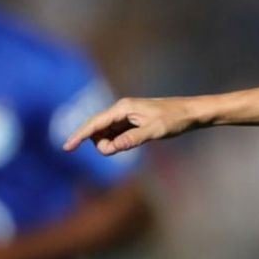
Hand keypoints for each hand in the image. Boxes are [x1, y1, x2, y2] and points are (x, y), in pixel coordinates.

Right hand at [62, 97, 200, 154]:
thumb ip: (131, 139)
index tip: (66, 148)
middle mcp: (122, 110)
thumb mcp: (155, 130)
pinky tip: (131, 144)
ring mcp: (126, 116)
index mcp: (123, 108)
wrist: (191, 112)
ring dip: (110, 144)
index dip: (79, 136)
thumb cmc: (175, 119)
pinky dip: (118, 142)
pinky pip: (117, 135)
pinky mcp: (132, 122)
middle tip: (121, 150)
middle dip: (102, 144)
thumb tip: (110, 148)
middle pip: (98, 130)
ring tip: (132, 144)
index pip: (95, 123)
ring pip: (107, 134)